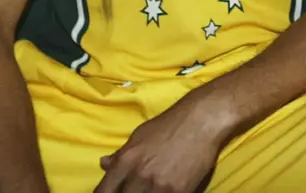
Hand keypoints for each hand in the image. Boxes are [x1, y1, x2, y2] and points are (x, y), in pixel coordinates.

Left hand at [95, 94, 232, 192]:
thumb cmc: (169, 125)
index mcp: (125, 161)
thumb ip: (121, 154)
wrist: (201, 120)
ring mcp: (159, 186)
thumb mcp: (140, 135)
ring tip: (150, 190)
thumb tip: (104, 164)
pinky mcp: (179, 192)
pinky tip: (167, 191)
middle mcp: (138, 175)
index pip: (103, 191)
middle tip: (135, 190)